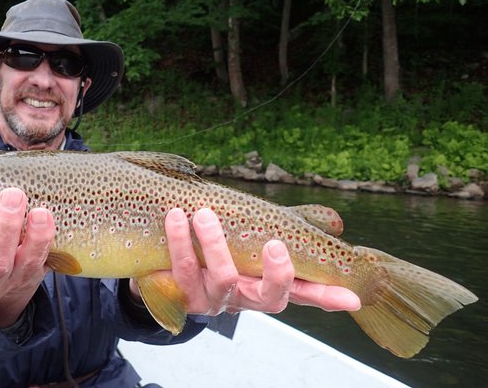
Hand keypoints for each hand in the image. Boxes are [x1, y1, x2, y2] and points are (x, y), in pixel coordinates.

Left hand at [131, 207, 360, 315]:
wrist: (164, 262)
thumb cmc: (222, 246)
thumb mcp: (257, 233)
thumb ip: (294, 226)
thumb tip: (336, 223)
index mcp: (267, 283)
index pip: (304, 293)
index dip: (326, 297)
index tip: (351, 297)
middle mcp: (245, 298)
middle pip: (270, 298)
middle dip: (277, 274)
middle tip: (276, 246)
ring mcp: (215, 300)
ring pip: (222, 279)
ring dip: (214, 245)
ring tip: (204, 215)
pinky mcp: (184, 296)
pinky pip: (182, 269)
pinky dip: (180, 241)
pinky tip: (176, 217)